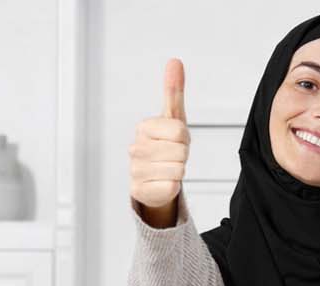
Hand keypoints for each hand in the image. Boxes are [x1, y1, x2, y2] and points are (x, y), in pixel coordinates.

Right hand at [129, 58, 189, 211]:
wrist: (154, 178)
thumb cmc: (165, 145)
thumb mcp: (172, 118)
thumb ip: (173, 91)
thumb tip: (175, 61)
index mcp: (144, 127)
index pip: (180, 131)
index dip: (184, 138)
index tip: (175, 140)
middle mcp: (136, 148)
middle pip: (180, 151)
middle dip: (182, 155)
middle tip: (172, 156)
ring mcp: (135, 170)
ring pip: (178, 169)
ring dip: (178, 171)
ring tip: (167, 168)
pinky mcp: (140, 191)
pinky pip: (171, 187)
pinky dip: (172, 187)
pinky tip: (161, 183)